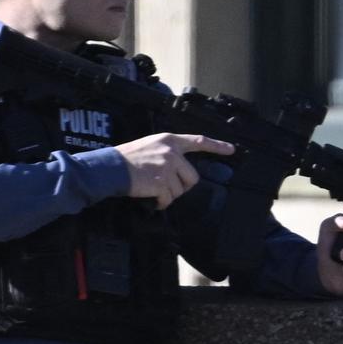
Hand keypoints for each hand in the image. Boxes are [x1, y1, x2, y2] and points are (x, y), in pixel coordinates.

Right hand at [114, 133, 234, 209]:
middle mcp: (172, 152)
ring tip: (152, 189)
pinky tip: (151, 198)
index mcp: (170, 140)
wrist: (111, 167)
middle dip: (181, 186)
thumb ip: (167, 153)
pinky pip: (169, 199)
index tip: (231, 150)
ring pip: (180, 190)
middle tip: (165, 186)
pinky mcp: (161, 182)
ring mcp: (168, 167)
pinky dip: (161, 203)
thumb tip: (178, 170)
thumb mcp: (150, 145)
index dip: (217, 146)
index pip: (198, 141)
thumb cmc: (127, 158)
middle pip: (192, 177)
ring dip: (168, 195)